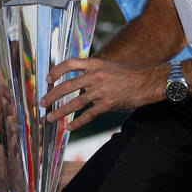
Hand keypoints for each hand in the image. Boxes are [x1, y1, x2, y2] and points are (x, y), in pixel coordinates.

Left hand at [39, 58, 165, 130]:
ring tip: (50, 118)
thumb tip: (80, 81)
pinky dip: (77, 122)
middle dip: (51, 96)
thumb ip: (95, 72)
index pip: (70, 64)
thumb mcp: (110, 66)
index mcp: (95, 64)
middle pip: (67, 86)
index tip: (47, 79)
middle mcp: (96, 76)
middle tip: (42, 103)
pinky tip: (69, 127)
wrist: (149, 81)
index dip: (56, 71)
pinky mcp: (108, 104)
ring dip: (60, 112)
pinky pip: (88, 115)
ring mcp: (101, 91)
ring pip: (74, 102)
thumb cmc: (131, 74)